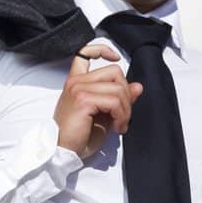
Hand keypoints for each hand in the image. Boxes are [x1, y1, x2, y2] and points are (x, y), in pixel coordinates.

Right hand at [54, 41, 143, 159]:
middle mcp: (76, 82)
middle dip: (127, 95)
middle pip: (115, 72)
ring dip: (126, 110)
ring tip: (120, 125)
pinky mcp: (83, 100)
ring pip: (118, 88)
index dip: (102, 50)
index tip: (115, 57)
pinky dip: (121, 115)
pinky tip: (117, 127)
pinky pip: (114, 101)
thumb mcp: (104, 115)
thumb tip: (137, 86)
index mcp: (77, 82)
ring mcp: (79, 89)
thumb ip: (118, 98)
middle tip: (124, 116)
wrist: (64, 152)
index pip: (85, 53)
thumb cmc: (79, 137)